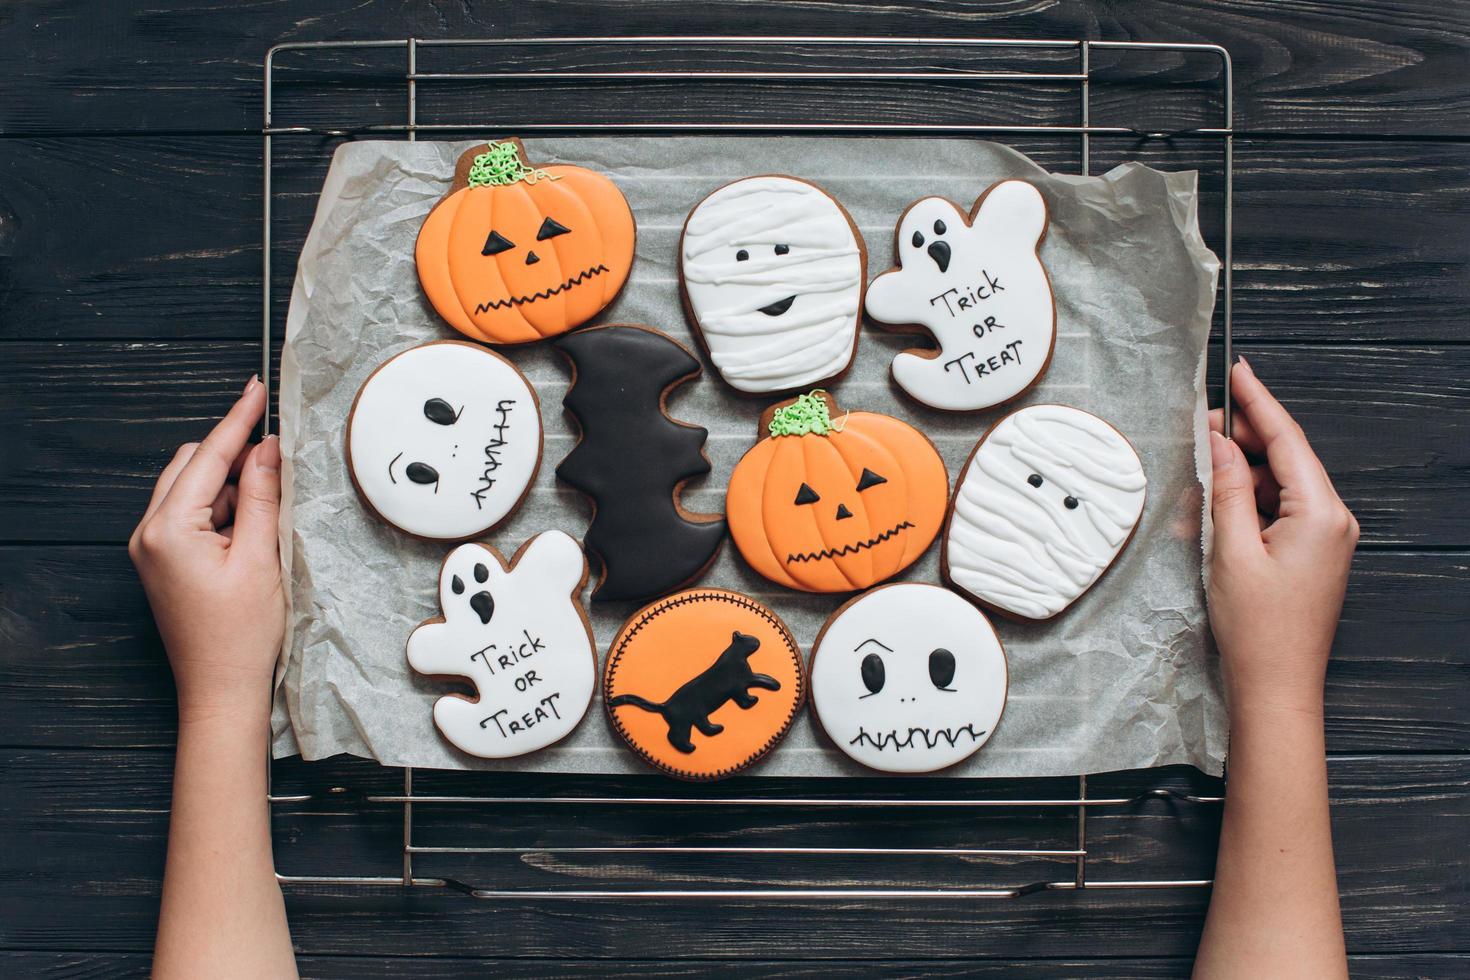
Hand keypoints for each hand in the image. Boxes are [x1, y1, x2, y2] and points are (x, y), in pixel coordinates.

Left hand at [129, 376, 283, 723]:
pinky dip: (222, 510)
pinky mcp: (161, 561)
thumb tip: (268, 450)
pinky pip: (190, 515)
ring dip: (231, 487)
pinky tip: (251, 530)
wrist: (220, 690)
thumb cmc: (240, 636)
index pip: (208, 457)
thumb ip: (263, 497)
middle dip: (234, 456)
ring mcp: (150, 548)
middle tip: (279, 460)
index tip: (257, 390)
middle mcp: (148, 534)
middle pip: (191, 465)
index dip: (238, 420)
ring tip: (268, 516)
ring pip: (191, 488)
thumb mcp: (261, 558)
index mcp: (168, 530)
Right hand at [1207, 357, 1358, 717]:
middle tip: (1203, 420)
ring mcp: (1326, 538)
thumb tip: (1218, 445)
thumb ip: (1226, 490)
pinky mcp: (1313, 554)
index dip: (1259, 402)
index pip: (1287, 440)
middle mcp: (1333, 520)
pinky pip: (1281, 510)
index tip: (1238, 371)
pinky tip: (1219, 502)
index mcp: (1321, 513)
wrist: (1278, 686)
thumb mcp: (1231, 551)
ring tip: (1201, 467)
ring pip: (1280, 483)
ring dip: (1242, 472)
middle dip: (1245, 436)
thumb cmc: (1258, 628)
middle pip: (1286, 457)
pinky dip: (1250, 500)